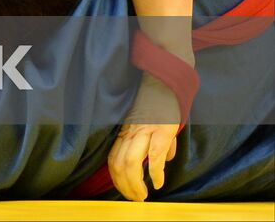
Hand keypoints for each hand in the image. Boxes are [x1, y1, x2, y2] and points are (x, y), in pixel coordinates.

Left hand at [107, 75, 180, 200]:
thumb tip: (164, 161)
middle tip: (134, 199)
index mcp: (126, 132)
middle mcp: (131, 132)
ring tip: (143, 196)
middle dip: (124, 186)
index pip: (114, 159)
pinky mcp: (160, 129)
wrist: (165, 80)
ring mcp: (144, 130)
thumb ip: (156, 143)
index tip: (126, 192)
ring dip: (135, 184)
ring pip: (131, 162)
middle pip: (119, 164)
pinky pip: (154, 154)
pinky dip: (155, 172)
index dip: (118, 179)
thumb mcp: (150, 124)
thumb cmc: (159, 103)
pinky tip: (158, 183)